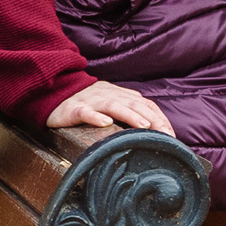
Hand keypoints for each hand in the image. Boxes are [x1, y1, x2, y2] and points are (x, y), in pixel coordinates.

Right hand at [45, 80, 175, 135]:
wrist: (54, 90)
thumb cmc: (86, 101)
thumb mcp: (110, 101)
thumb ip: (129, 108)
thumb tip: (152, 123)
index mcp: (120, 95)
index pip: (146, 104)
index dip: (160, 118)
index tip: (171, 135)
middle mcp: (109, 95)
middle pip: (134, 104)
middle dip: (152, 119)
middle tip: (165, 134)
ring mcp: (92, 101)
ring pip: (113, 106)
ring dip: (130, 115)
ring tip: (143, 126)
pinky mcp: (74, 108)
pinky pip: (86, 111)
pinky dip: (95, 116)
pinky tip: (105, 123)